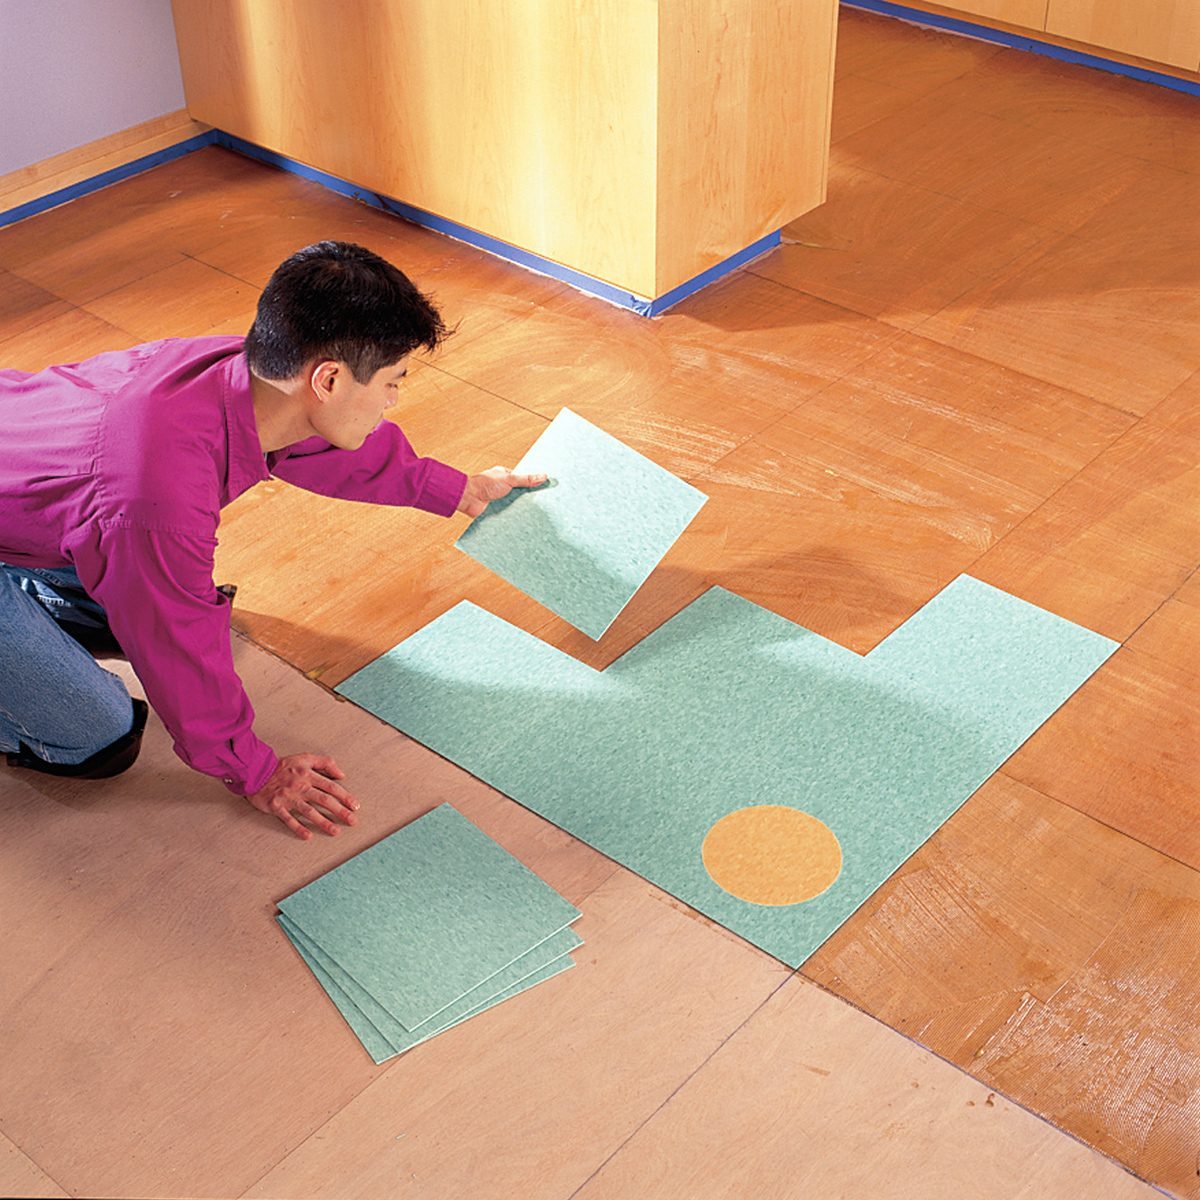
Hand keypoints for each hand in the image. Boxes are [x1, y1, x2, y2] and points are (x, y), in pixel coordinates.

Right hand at [245, 753, 359, 839]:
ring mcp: (289, 798)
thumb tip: (342, 774)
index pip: (331, 787)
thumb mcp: (306, 757)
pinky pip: (288, 819)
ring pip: (309, 811)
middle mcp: (300, 787)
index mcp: (308, 775)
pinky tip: (308, 836)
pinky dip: (298, 828)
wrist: (256, 770)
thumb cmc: (283, 766)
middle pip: (324, 800)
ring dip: (323, 822)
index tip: (355, 806)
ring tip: (336, 831)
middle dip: (340, 811)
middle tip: (352, 821)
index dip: (345, 796)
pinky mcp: (276, 807)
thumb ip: (325, 762)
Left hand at [457, 466, 548, 517]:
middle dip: (529, 499)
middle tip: (545, 505)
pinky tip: (524, 523)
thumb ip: (526, 479)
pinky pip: (508, 514)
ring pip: (515, 505)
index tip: (546, 490)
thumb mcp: (509, 479)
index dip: (534, 485)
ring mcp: (500, 500)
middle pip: (520, 494)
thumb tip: (544, 476)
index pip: (524, 480)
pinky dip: (514, 517)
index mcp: (506, 477)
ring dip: (521, 510)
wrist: (469, 499)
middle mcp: (503, 488)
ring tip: (537, 516)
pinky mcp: (496, 511)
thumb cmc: (485, 484)